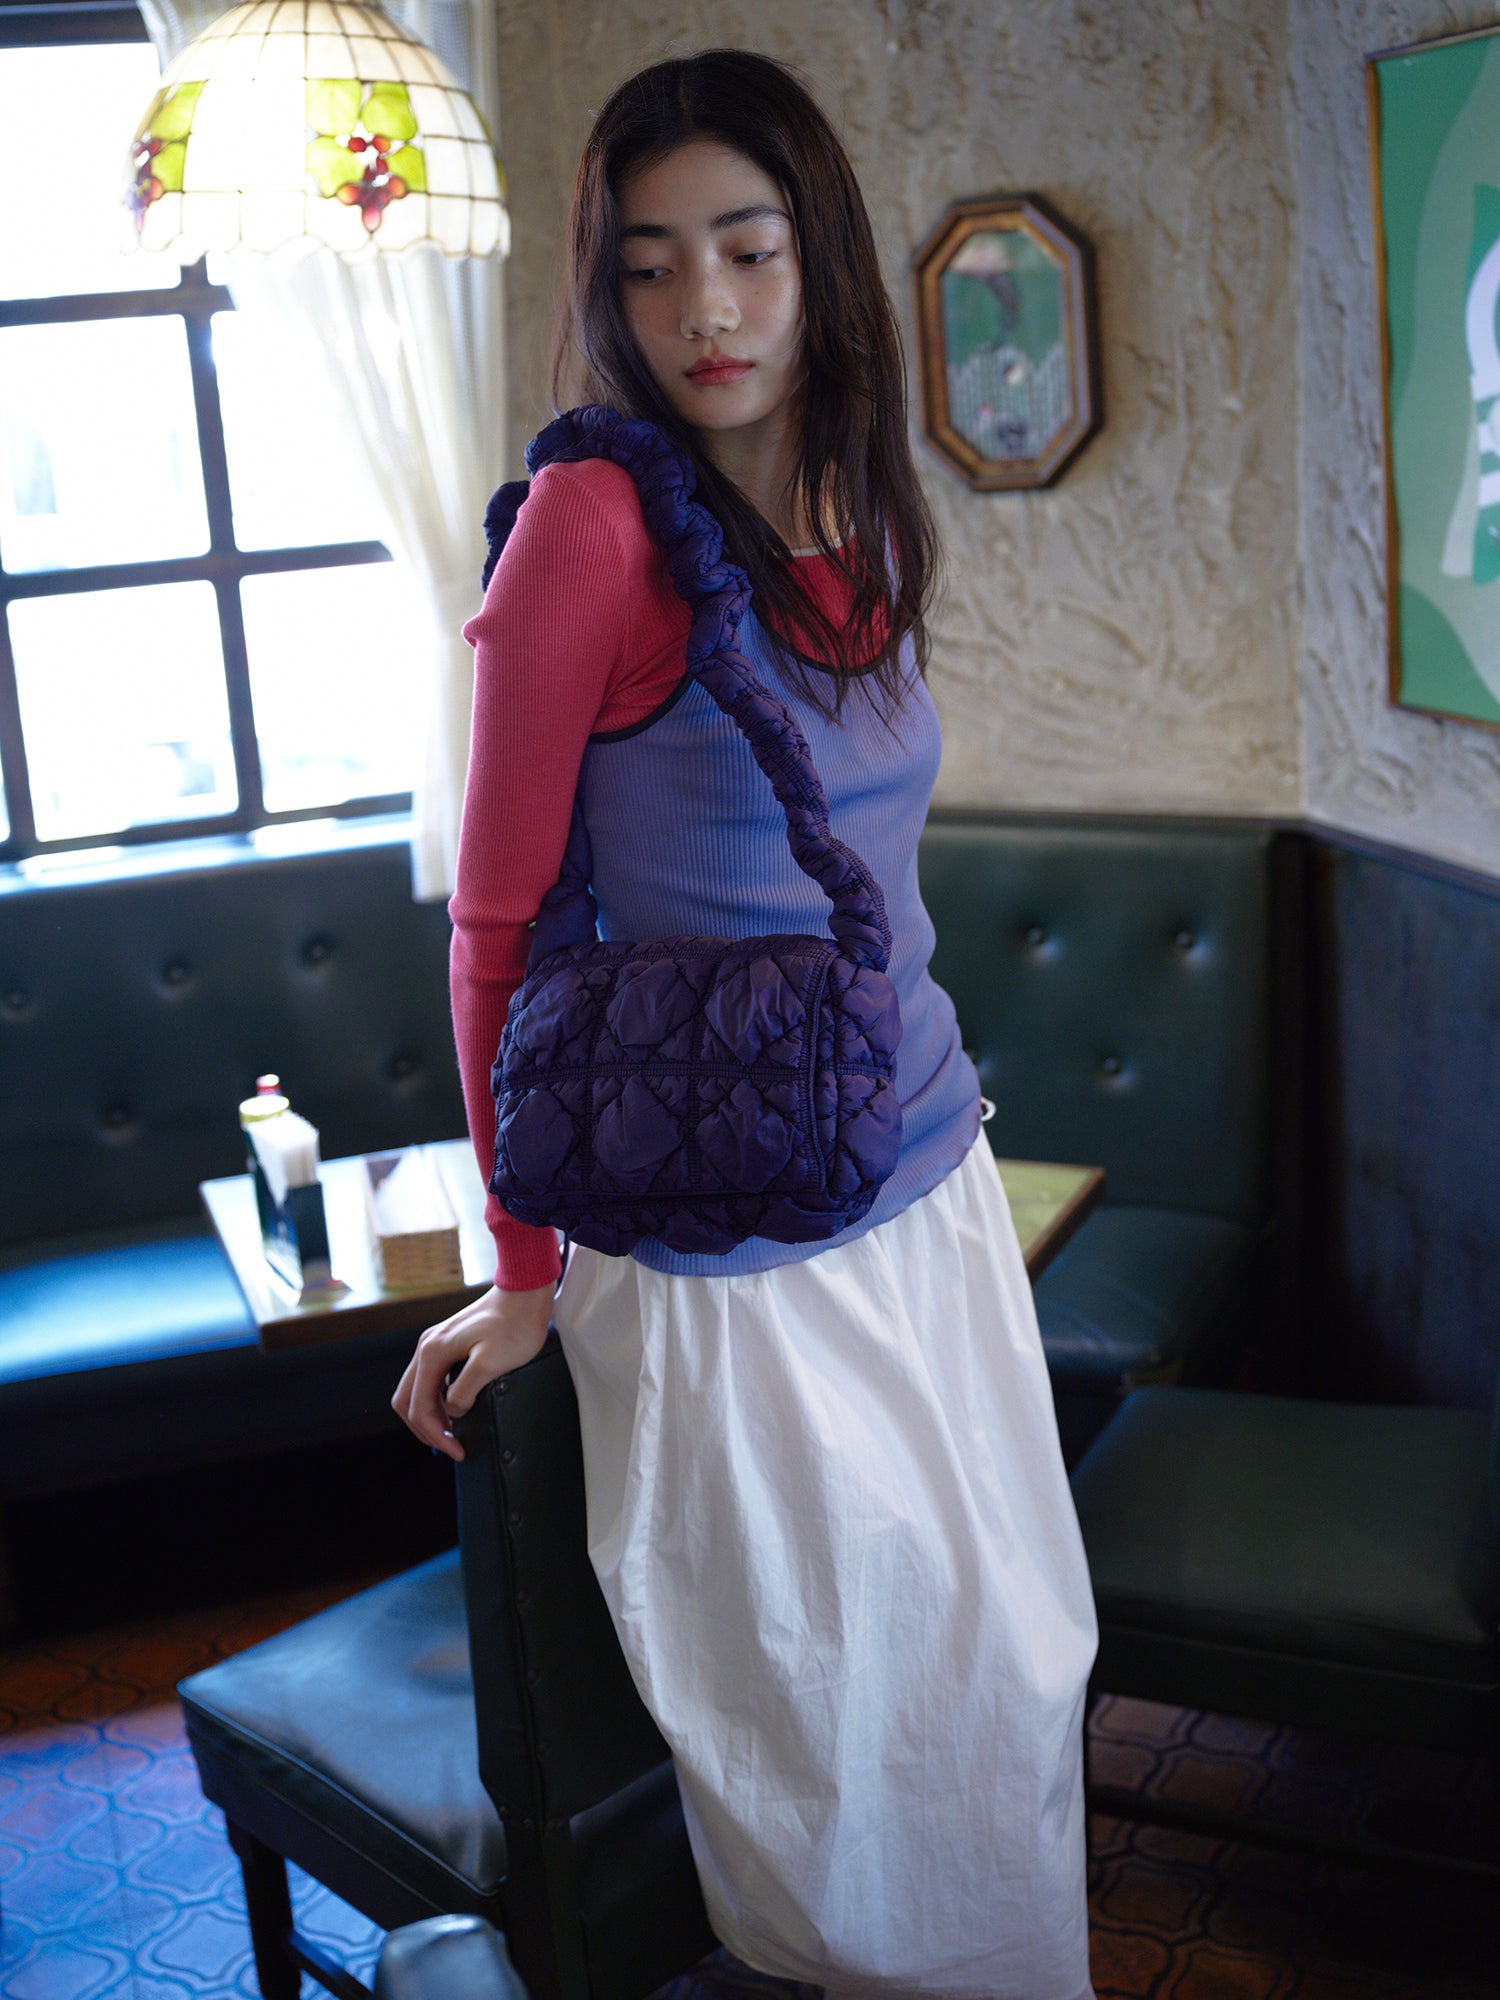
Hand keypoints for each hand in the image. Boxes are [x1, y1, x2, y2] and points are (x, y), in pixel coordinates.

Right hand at [391, 1281, 554, 1461]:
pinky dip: (437, 1401)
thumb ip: (465, 1390)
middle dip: (425, 1429)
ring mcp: (435, 1344)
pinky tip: (456, 1410)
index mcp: (432, 1353)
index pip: (419, 1406)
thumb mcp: (490, 1362)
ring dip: (429, 1416)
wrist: (525, 1291)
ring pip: (416, 1390)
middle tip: (451, 1448)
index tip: (458, 1452)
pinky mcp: (448, 1344)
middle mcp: (427, 1347)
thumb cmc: (513, 1325)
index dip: (436, 1435)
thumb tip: (453, 1411)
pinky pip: (431, 1380)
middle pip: (407, 1400)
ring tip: (453, 1435)